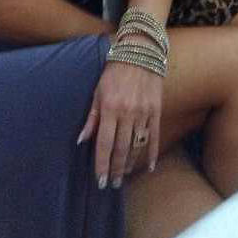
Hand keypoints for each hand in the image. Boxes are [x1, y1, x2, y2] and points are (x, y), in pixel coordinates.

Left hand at [77, 60, 162, 189]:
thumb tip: (81, 140)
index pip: (103, 144)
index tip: (100, 180)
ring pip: (137, 146)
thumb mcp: (97, 91)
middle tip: (112, 184)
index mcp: (110, 108)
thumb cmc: (114, 72)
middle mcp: (127, 113)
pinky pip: (154, 136)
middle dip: (115, 169)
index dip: (101, 164)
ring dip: (130, 164)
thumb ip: (91, 117)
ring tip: (124, 176)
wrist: (140, 53)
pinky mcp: (156, 111)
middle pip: (120, 149)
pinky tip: (148, 167)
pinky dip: (152, 153)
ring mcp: (144, 113)